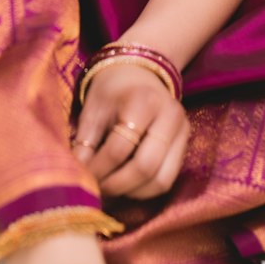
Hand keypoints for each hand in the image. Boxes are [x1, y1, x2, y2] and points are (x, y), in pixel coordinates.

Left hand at [72, 62, 189, 199]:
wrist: (141, 72)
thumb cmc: (112, 91)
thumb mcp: (93, 110)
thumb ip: (85, 144)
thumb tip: (79, 177)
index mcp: (143, 101)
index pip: (119, 147)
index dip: (98, 169)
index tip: (84, 177)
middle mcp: (169, 116)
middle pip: (145, 167)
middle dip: (117, 185)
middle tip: (97, 188)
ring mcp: (182, 131)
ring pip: (161, 180)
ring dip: (132, 192)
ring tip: (111, 187)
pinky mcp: (186, 145)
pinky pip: (167, 179)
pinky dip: (145, 189)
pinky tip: (127, 184)